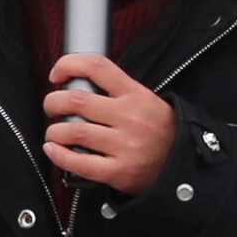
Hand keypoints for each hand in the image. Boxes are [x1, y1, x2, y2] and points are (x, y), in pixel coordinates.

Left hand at [41, 53, 178, 192]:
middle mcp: (129, 117)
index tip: (56, 75)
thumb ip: (117, 91)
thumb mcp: (146, 101)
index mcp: (135, 94)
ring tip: (54, 133)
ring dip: (54, 131)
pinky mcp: (119, 171)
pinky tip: (52, 150)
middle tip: (51, 108)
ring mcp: (125, 145)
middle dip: (53, 102)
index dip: (69, 65)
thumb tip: (76, 82)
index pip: (97, 66)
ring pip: (74, 132)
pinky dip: (59, 156)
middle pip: (76, 101)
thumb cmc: (159, 131)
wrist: (184, 165)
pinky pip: (80, 163)